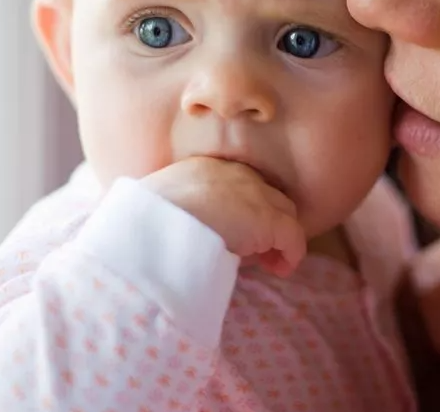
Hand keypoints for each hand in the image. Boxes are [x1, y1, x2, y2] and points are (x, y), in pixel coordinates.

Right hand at [141, 157, 306, 276]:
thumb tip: (204, 233)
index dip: (246, 210)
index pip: (241, 185)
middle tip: (258, 251)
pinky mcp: (268, 221)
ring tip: (269, 263)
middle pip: (269, 196)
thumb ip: (189, 212)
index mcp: (206, 169)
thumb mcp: (166, 209)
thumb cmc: (146, 225)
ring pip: (284, 214)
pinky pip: (293, 237)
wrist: (149, 229)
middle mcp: (236, 174)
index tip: (240, 233)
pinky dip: (291, 255)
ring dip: (280, 238)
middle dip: (269, 221)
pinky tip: (280, 271)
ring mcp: (255, 195)